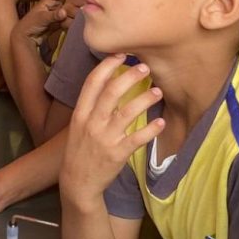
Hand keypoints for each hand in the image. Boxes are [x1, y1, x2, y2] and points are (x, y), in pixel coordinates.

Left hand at [15, 0, 82, 44]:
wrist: (25, 38)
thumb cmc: (30, 25)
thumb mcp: (41, 18)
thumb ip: (53, 15)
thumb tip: (64, 12)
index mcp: (47, 1)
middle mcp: (52, 6)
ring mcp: (54, 14)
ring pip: (68, 10)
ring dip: (75, 10)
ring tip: (84, 9)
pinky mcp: (56, 23)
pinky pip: (66, 19)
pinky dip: (71, 20)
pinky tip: (77, 20)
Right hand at [60, 54, 162, 202]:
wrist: (78, 183)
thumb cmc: (80, 151)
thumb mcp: (78, 126)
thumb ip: (92, 106)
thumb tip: (110, 82)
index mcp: (80, 114)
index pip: (92, 83)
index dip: (107, 66)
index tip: (121, 55)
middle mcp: (91, 123)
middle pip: (112, 92)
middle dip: (130, 76)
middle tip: (146, 68)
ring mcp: (105, 139)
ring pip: (127, 112)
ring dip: (145, 99)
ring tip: (157, 92)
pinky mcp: (117, 154)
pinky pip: (137, 138)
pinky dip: (151, 129)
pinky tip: (161, 122)